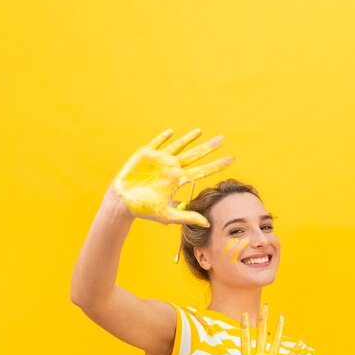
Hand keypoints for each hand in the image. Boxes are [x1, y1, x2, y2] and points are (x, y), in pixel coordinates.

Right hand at [112, 129, 232, 226]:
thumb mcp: (167, 215)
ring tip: (200, 131)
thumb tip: (207, 223)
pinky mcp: (146, 154)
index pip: (202, 171)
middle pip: (194, 155)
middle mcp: (172, 168)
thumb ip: (187, 217)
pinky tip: (171, 132)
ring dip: (189, 138)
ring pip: (178, 146)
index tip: (231, 159)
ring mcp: (160, 160)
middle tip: (223, 138)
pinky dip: (163, 137)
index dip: (216, 165)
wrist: (122, 202)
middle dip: (208, 147)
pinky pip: (157, 142)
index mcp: (178, 180)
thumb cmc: (144, 209)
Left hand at [206, 304, 303, 354]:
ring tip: (282, 316)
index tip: (243, 313)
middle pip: (261, 335)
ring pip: (276, 342)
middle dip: (263, 320)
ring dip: (279, 329)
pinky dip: (295, 351)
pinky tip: (301, 341)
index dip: (244, 327)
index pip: (245, 340)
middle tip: (265, 305)